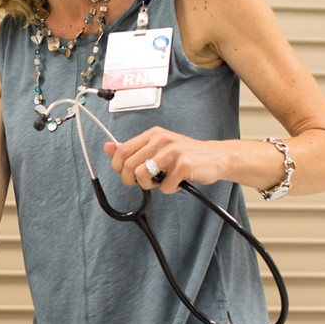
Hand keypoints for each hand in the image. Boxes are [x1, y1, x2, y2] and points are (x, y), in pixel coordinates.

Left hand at [104, 127, 225, 193]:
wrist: (216, 157)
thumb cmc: (185, 154)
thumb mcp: (158, 147)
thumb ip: (134, 149)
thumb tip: (108, 147)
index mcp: (152, 134)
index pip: (121, 150)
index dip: (118, 168)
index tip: (128, 174)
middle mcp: (161, 139)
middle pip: (128, 166)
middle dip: (132, 181)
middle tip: (144, 183)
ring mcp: (172, 151)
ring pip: (142, 175)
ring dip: (149, 186)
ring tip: (161, 182)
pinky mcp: (184, 165)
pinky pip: (164, 187)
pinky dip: (169, 190)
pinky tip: (178, 182)